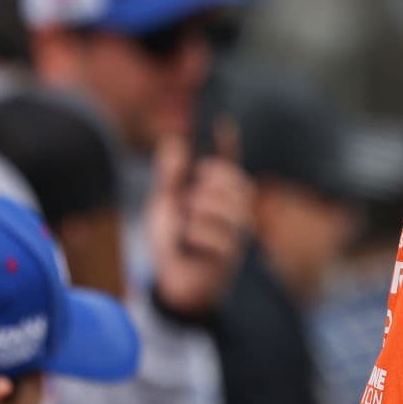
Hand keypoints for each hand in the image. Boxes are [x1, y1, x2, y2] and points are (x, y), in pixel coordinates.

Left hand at [147, 119, 253, 316]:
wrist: (175, 282)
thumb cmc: (174, 242)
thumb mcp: (165, 206)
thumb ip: (171, 176)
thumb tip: (174, 140)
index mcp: (218, 192)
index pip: (227, 162)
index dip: (226, 143)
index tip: (221, 122)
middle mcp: (234, 208)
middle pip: (229, 179)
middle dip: (205, 184)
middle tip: (189, 200)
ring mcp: (237, 230)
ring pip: (223, 204)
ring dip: (197, 211)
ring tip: (188, 223)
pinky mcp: (233, 253)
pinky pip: (215, 233)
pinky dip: (194, 236)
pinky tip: (190, 243)